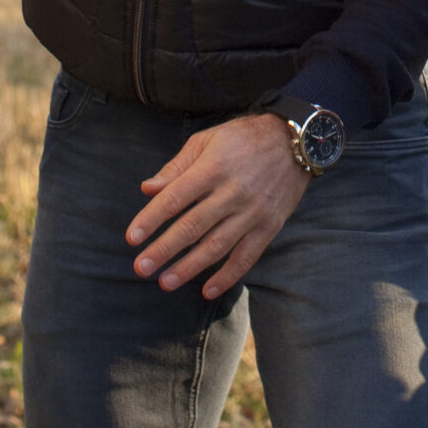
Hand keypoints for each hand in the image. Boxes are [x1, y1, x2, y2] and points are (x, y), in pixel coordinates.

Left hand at [127, 113, 310, 299]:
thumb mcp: (208, 140)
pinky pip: (247, 256)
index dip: (151, 218)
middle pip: (193, 225)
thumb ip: (177, 166)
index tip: (131, 238)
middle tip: (141, 268)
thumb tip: (148, 189)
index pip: (176, 197)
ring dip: (189, 267)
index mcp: (213, 167)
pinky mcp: (270, 226)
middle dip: (164, 249)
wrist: (296, 142)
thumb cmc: (243, 138)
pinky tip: (208, 289)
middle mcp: (233, 191)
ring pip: (217, 245)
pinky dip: (228, 275)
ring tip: (165, 282)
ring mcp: (253, 211)